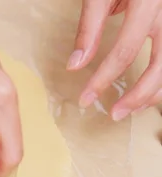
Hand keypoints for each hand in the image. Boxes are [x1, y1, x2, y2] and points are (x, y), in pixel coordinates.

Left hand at [68, 0, 161, 119]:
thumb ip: (89, 28)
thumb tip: (75, 66)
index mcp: (149, 3)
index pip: (124, 52)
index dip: (103, 79)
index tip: (85, 99)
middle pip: (161, 66)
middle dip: (137, 96)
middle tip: (113, 115)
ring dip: (154, 93)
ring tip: (130, 108)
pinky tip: (147, 93)